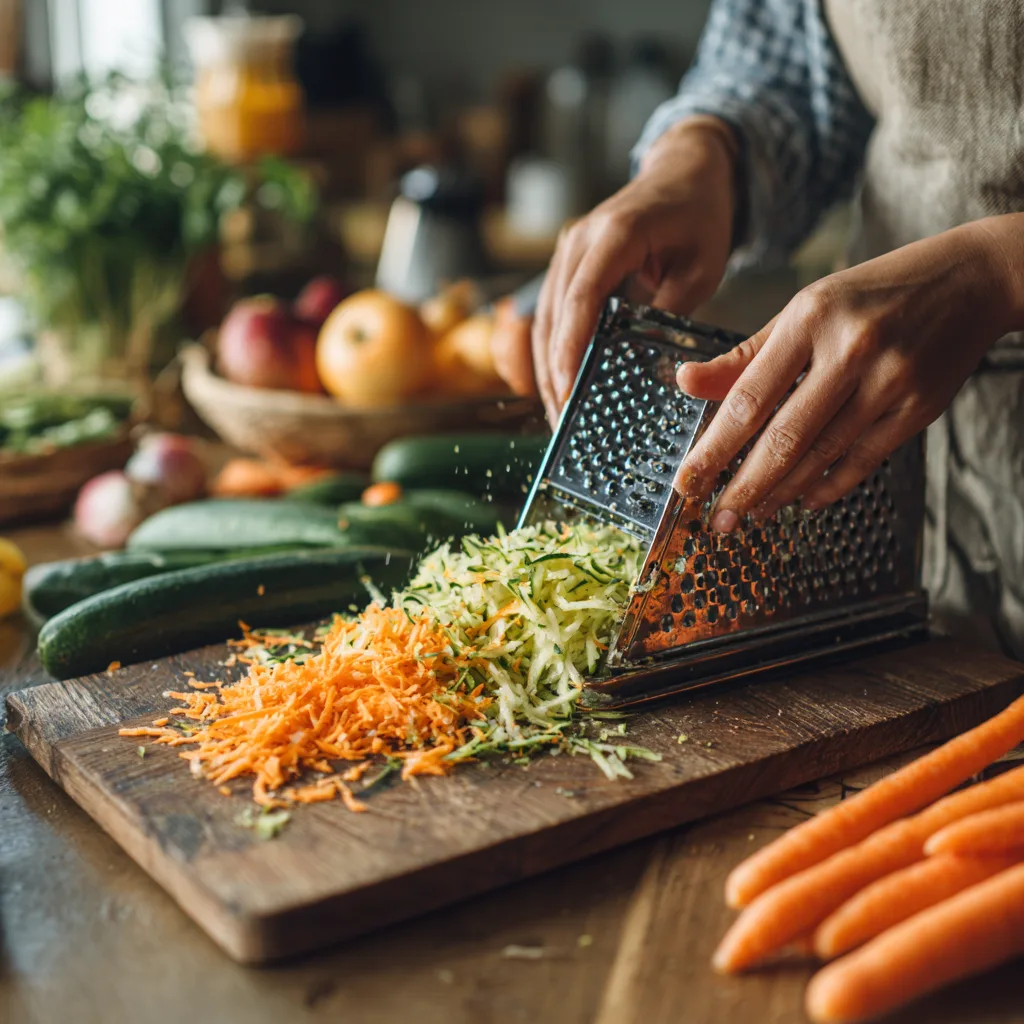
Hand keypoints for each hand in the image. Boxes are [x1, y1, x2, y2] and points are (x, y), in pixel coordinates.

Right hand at [493, 117, 736, 423]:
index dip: (570, 348)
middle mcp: (580, 239)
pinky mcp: (567, 265)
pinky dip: (552, 349)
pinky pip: (550, 313)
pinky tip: (559, 382)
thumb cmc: (699, 218)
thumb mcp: (702, 266)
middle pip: (552, 314)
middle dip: (552, 370)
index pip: (582, 298)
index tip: (567, 389)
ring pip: (543, 318)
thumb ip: (670, 311)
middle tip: (561, 418)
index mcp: (615, 233)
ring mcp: (567, 250)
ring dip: (546, 366)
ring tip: (557, 410)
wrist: (684, 172)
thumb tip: (646, 363)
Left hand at [675, 217, 1023, 530]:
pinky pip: (862, 461)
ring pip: (822, 455)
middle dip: (743, 487)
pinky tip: (800, 499)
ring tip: (750, 513)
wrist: (970, 280)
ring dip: (780, 493)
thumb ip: (744, 356)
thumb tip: (687, 383)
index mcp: (809, 319)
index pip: (748, 398)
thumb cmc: (871, 295)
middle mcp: (850, 350)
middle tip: (716, 520)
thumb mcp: (802, 310)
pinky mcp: (918, 408)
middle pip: (784, 437)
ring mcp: (889, 382)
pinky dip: (827, 486)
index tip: (686, 482)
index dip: (712, 449)